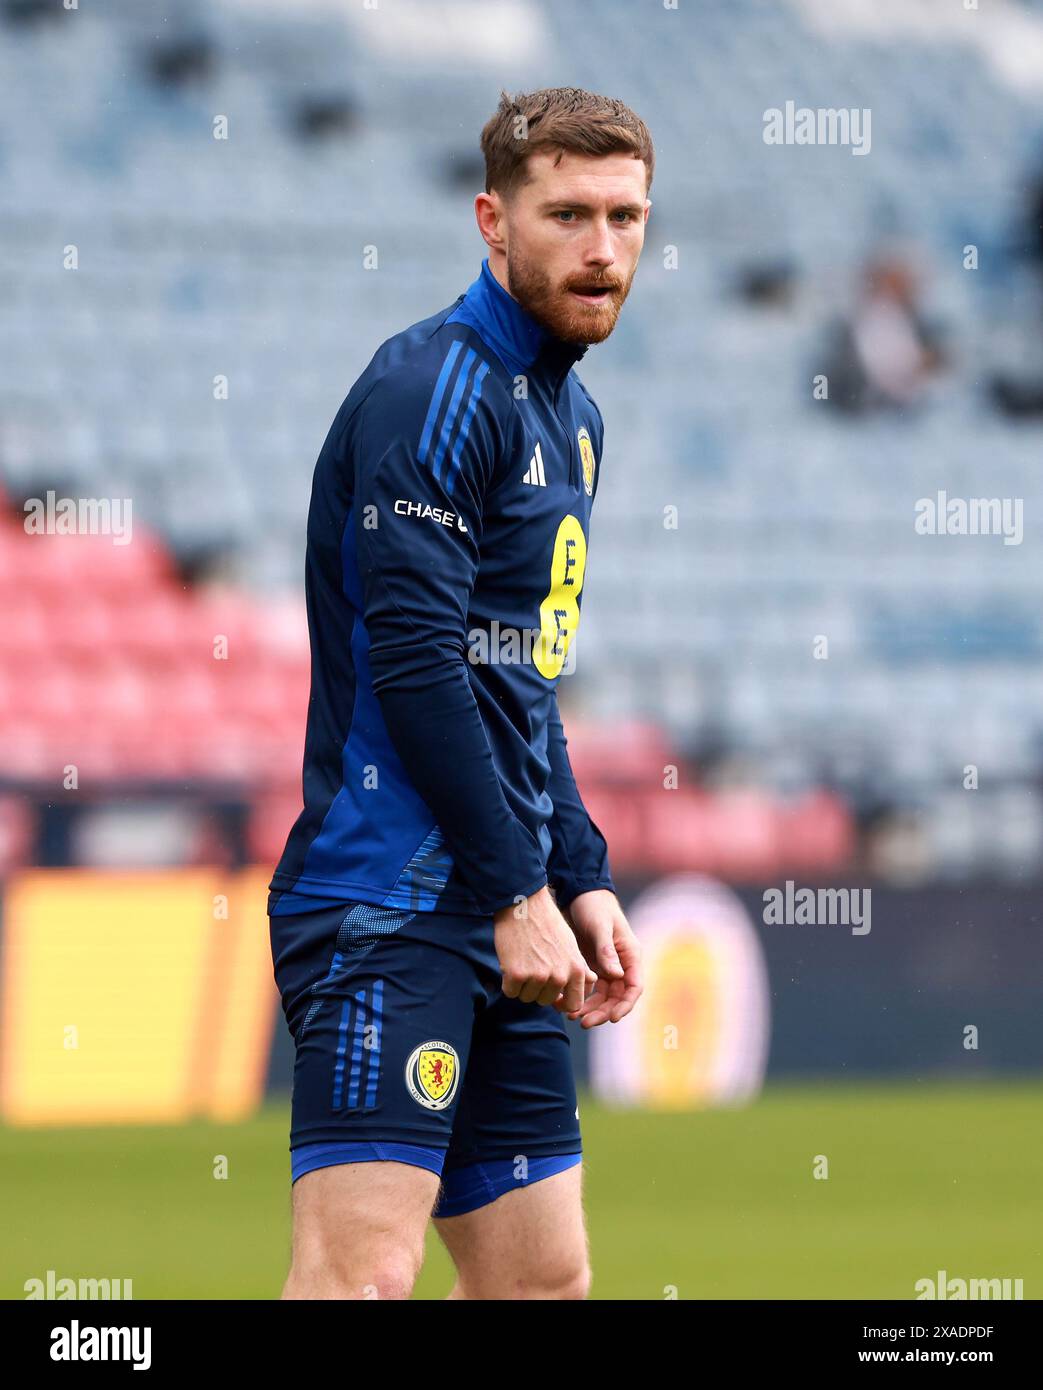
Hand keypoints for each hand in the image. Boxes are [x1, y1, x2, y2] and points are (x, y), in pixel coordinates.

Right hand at [494, 886, 596, 1012]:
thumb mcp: (570, 944)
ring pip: (527, 997)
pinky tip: (511, 962)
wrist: (525, 905)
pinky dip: (508, 982)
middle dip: (538, 989)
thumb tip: (592, 981)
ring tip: (523, 961)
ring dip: (522, 985)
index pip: (574, 1004)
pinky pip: (510, 992)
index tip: (553, 997)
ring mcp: (538, 976)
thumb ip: (579, 967)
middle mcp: (559, 976)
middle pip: (546, 1001)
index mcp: (576, 970)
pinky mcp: (516, 975)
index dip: (562, 1003)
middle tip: (533, 966)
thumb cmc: (548, 923)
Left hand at [563, 890, 642, 1027]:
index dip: (625, 1006)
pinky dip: (578, 997)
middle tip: (584, 1023)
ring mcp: (605, 967)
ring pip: (601, 997)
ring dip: (588, 1008)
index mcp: (630, 955)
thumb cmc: (594, 905)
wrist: (578, 893)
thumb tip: (616, 975)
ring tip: (571, 1017)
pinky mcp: (590, 966)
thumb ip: (607, 950)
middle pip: (616, 998)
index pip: (634, 987)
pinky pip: (587, 988)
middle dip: (602, 1012)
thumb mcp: (600, 926)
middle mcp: (620, 964)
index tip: (612, 1019)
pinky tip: (563, 1003)